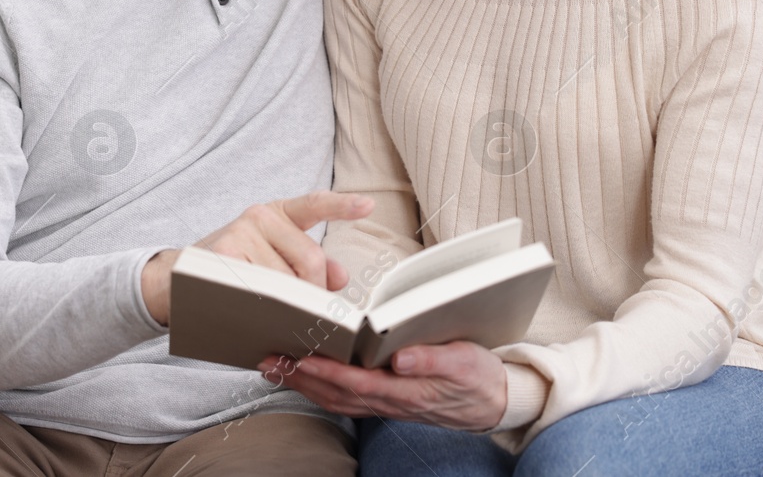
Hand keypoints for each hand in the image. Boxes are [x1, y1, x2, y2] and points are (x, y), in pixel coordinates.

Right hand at [140, 190, 373, 325]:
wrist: (175, 280)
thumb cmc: (232, 272)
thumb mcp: (272, 260)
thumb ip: (309, 266)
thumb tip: (341, 277)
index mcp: (276, 214)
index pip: (314, 204)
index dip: (343, 205)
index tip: (369, 205)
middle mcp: (259, 215)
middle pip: (311, 260)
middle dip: (314, 294)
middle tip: (303, 316)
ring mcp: (239, 233)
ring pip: (288, 282)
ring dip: (287, 309)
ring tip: (270, 315)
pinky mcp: (222, 257)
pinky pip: (260, 292)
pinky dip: (263, 310)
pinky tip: (252, 313)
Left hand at [258, 341, 507, 432]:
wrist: (493, 403)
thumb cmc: (478, 377)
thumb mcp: (466, 363)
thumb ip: (434, 361)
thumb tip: (401, 358)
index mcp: (407, 390)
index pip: (358, 382)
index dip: (326, 372)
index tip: (300, 358)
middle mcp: (390, 401)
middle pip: (336, 394)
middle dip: (301, 378)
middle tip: (269, 361)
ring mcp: (386, 404)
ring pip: (336, 399)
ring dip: (303, 385)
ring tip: (275, 368)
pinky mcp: (386, 400)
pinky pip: (345, 398)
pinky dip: (320, 388)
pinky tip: (305, 377)